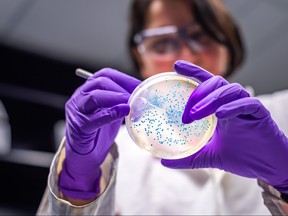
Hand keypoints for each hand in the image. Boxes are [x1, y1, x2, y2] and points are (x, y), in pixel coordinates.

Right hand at [59, 68, 140, 199]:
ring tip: (131, 102)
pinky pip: (94, 118)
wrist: (84, 154)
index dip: (124, 78)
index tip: (140, 85)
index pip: (105, 75)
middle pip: (100, 83)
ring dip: (116, 97)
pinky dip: (111, 113)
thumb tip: (143, 97)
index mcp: (88, 90)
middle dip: (121, 87)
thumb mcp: (112, 112)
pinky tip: (124, 111)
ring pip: (94, 97)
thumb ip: (122, 103)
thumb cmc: (98, 132)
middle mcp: (80, 97)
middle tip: (137, 95)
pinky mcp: (79, 127)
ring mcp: (77, 112)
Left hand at [162, 60, 287, 193]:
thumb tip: (164, 162)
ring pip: (230, 90)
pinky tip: (220, 115)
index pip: (206, 83)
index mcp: (221, 108)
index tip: (176, 65)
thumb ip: (189, 157)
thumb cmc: (242, 157)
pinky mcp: (260, 114)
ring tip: (196, 114)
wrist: (267, 167)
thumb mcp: (209, 156)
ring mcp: (246, 107)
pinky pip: (248, 103)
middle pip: (216, 82)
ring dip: (211, 99)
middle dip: (199, 93)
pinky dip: (233, 106)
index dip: (193, 72)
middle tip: (186, 112)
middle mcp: (232, 103)